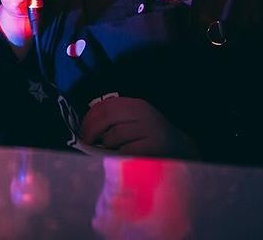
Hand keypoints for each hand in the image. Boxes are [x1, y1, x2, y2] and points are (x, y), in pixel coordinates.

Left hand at [80, 96, 197, 158]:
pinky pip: (125, 150)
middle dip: (91, 130)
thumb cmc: (149, 138)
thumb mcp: (134, 122)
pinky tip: (121, 157)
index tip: (81, 129)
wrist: (181, 150)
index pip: (105, 105)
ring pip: (114, 135)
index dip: (89, 117)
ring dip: (106, 145)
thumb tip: (85, 129)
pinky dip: (119, 155)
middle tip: (85, 142)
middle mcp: (143, 114)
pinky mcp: (153, 146)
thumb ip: (114, 121)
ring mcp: (150, 129)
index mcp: (136, 105)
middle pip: (107, 117)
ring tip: (108, 150)